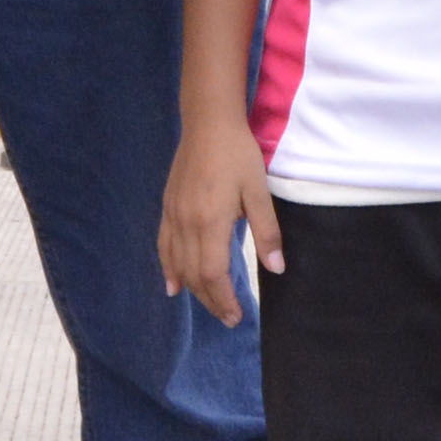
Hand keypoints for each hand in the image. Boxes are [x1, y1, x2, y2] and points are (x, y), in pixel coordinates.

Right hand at [159, 125, 279, 323]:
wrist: (208, 123)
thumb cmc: (238, 154)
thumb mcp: (259, 192)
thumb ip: (267, 232)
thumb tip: (277, 268)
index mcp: (210, 222)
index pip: (213, 274)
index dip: (223, 299)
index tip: (236, 316)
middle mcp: (186, 223)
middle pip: (194, 275)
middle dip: (211, 301)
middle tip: (229, 318)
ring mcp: (173, 215)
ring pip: (178, 264)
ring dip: (193, 290)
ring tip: (210, 305)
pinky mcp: (168, 207)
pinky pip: (164, 246)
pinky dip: (168, 269)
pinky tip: (173, 285)